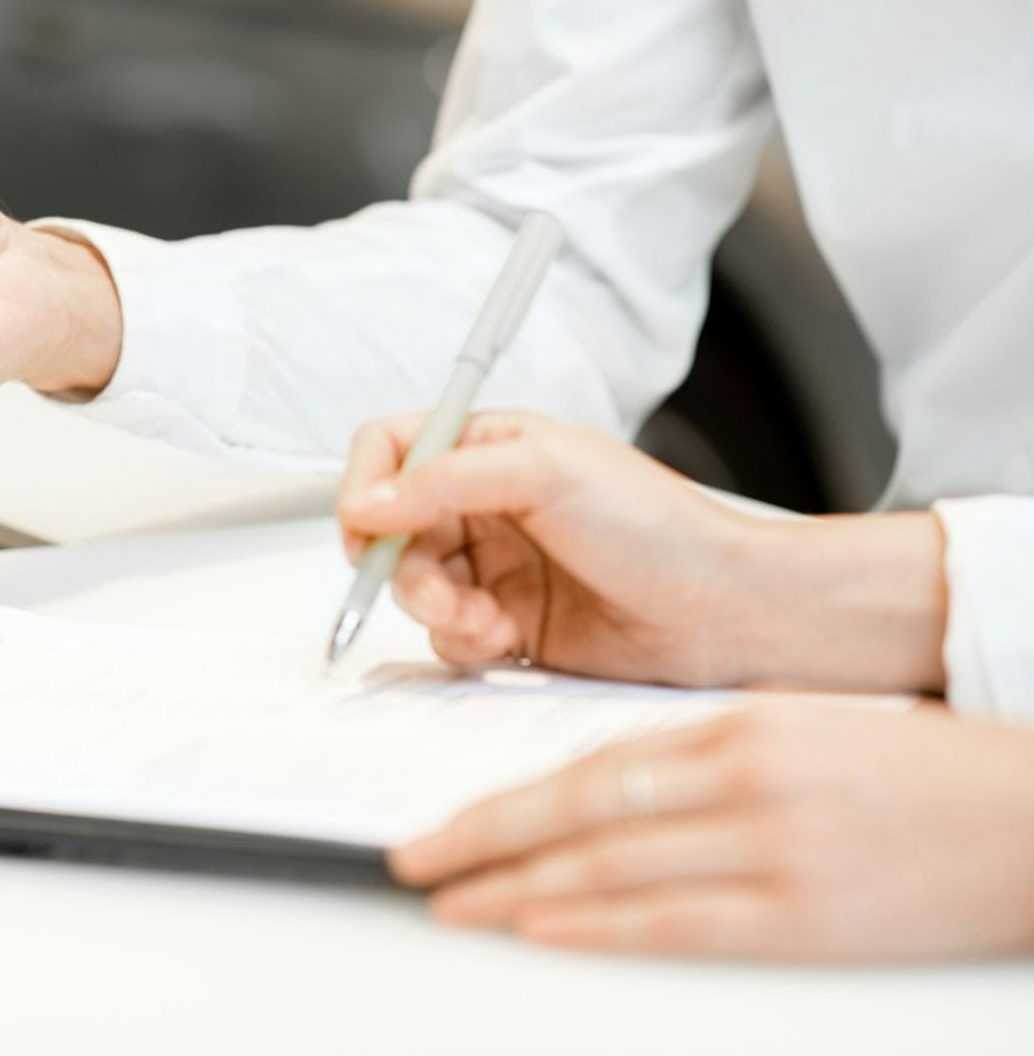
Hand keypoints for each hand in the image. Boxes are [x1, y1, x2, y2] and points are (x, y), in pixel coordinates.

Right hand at [335, 410, 947, 691]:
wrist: (724, 613)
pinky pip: (445, 637)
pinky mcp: (506, 625)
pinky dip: (463, 642)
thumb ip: (445, 479)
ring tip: (483, 619)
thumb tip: (366, 501)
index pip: (392, 449)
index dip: (366, 484)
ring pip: (413, 587)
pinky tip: (507, 638)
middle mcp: (485, 505)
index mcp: (492, 448)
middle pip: (390, 528)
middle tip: (434, 588)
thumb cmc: (660, 529)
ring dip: (436, 607)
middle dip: (402, 565)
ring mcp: (494, 567)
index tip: (367, 523)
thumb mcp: (546, 472)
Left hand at [393, 705, 1033, 959]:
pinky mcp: (803, 917)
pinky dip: (599, 926)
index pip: (591, 761)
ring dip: (518, 888)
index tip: (449, 816)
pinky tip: (542, 928)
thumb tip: (609, 783)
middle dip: (482, 838)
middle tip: (413, 858)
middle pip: (580, 812)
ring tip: (455, 903)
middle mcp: (744, 782)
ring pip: (611, 867)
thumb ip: (706, 750)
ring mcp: (771, 850)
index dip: (507, 794)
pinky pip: (676, 923)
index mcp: (740, 725)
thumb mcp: (802, 729)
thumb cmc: (925, 774)